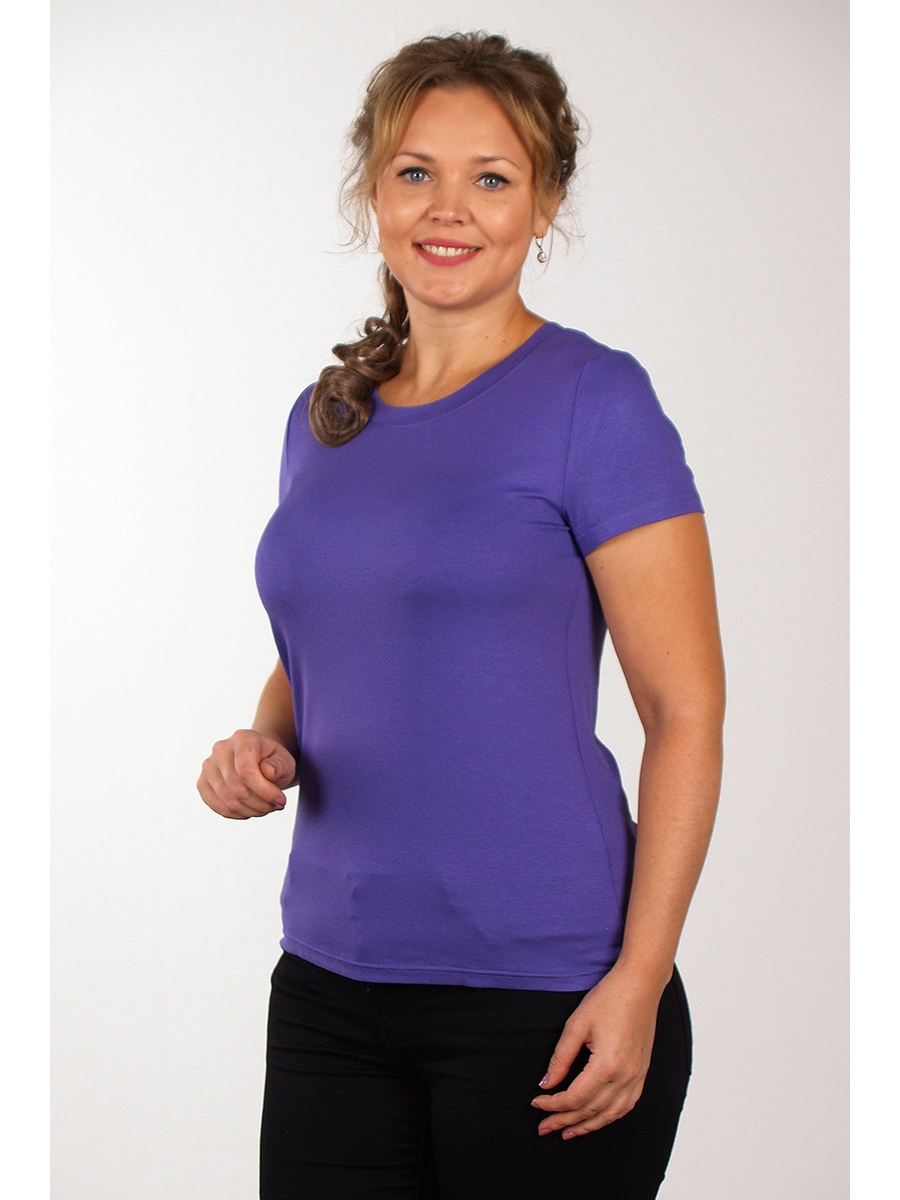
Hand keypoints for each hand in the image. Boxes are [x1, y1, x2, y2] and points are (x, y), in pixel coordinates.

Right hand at [197, 729, 295, 818]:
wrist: (259, 759)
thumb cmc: (273, 760)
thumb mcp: (284, 760)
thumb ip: (279, 765)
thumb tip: (268, 772)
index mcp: (242, 739)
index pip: (246, 771)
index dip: (265, 791)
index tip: (281, 800)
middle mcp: (220, 750)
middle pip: (238, 789)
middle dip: (261, 804)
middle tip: (276, 806)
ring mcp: (208, 766)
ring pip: (228, 801)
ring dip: (251, 811)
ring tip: (265, 808)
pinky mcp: (202, 782)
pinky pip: (217, 806)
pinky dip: (237, 814)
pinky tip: (251, 810)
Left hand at [530, 965, 665, 1138]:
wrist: (640, 984)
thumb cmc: (609, 998)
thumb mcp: (576, 1025)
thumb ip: (560, 1058)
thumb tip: (546, 1084)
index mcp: (606, 1065)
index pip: (574, 1098)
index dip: (552, 1105)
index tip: (536, 1104)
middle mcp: (625, 1076)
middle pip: (590, 1110)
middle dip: (565, 1121)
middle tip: (545, 1127)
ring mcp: (637, 1076)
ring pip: (610, 1114)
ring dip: (588, 1125)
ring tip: (568, 1131)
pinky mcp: (643, 1072)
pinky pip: (627, 1105)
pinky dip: (609, 1117)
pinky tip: (597, 1118)